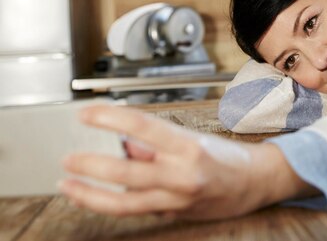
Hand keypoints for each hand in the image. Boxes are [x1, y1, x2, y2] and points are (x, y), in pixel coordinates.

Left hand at [59, 104, 298, 219]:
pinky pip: (137, 210)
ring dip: (90, 194)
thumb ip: (157, 144)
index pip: (141, 126)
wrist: (256, 183)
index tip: (87, 114)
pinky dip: (112, 203)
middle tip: (67, 159)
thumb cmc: (229, 156)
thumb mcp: (194, 139)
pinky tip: (93, 197)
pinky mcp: (174, 214)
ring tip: (68, 186)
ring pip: (124, 202)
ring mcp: (177, 198)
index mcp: (188, 146)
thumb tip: (124, 143)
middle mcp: (182, 174)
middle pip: (125, 171)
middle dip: (90, 166)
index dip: (109, 118)